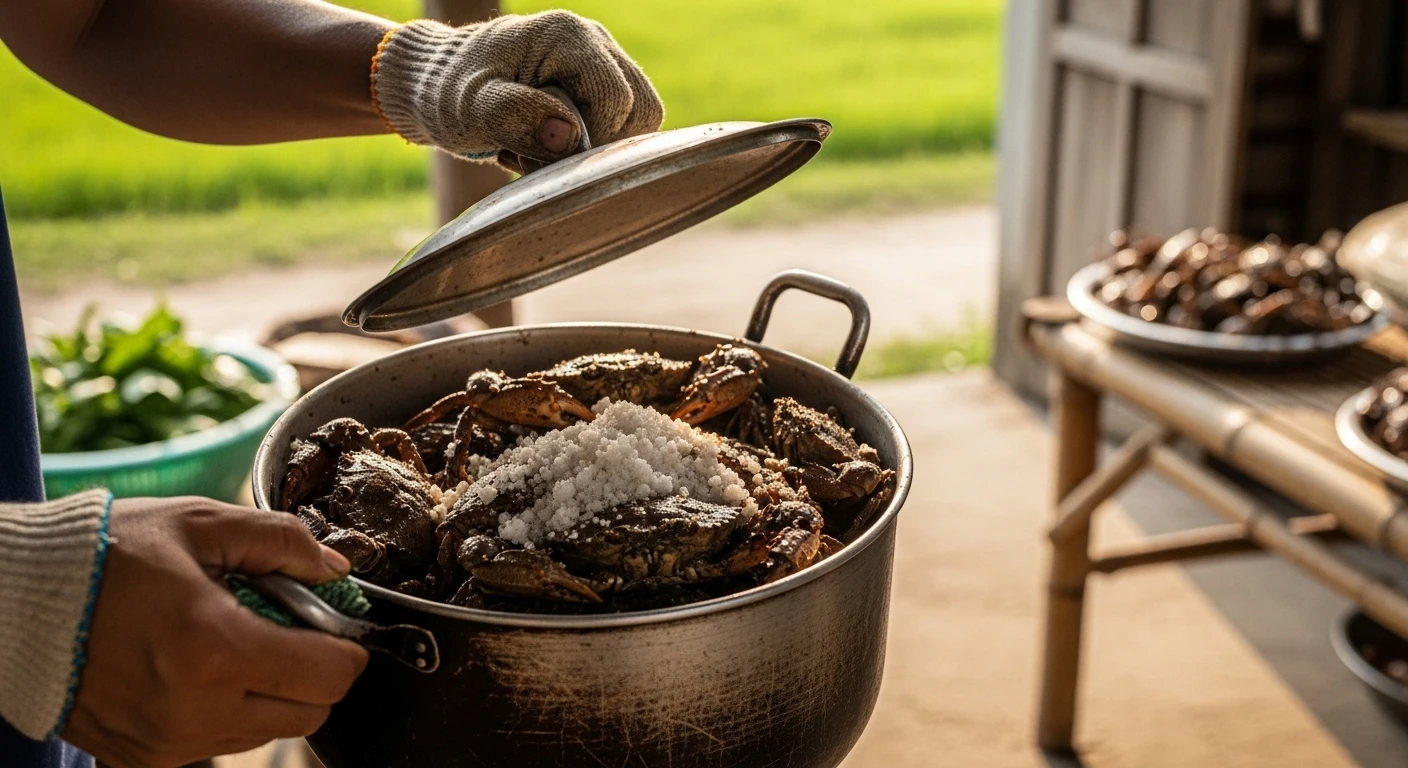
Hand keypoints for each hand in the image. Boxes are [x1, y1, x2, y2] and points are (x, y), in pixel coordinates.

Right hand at [61, 497, 368, 767]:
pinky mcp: (146, 758)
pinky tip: (199, 666)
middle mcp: (195, 710)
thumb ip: (280, 541)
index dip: (346, 648)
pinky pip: (219, 744)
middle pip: (309, 715)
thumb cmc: (105, 556)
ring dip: (271, 692)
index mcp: (214, 649)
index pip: (328, 676)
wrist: (17, 604)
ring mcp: (169, 743)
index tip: (334, 623)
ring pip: (267, 732)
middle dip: (314, 672)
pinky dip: (228, 710)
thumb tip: (337, 569)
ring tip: (231, 640)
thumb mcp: (200, 524)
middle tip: (285, 628)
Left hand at [372, 10, 663, 169]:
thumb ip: (515, 115)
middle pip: (641, 110)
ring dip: (594, 151)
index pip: (618, 100)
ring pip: (638, 121)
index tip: (543, 157)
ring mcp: (602, 61)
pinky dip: (589, 148)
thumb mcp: (471, 106)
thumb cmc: (450, 92)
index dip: (590, 141)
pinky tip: (545, 146)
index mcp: (568, 35)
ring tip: (539, 151)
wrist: (438, 85)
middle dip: (596, 148)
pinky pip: (621, 126)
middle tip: (539, 157)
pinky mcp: (598, 85)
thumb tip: (569, 138)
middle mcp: (595, 40)